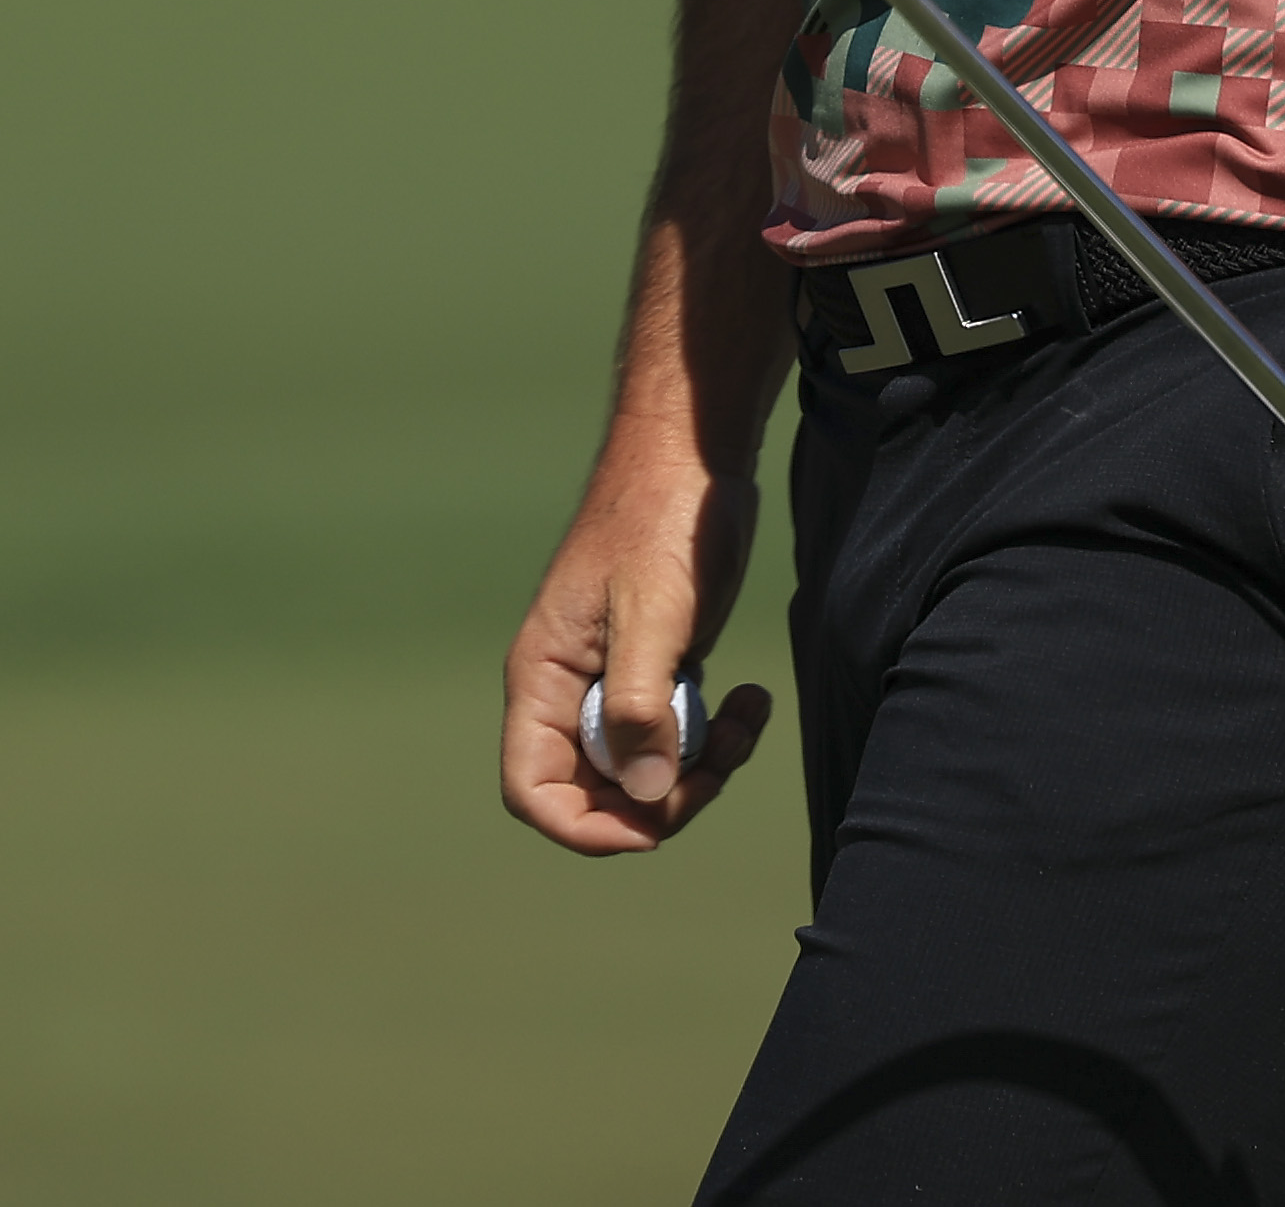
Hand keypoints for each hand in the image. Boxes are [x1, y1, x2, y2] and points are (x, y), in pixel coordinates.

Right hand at [500, 456, 776, 851]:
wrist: (694, 456)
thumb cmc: (663, 518)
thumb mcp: (653, 613)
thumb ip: (640, 707)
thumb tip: (648, 795)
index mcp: (544, 678)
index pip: (533, 791)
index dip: (584, 827)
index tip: (652, 821)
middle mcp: (568, 690)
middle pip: (596, 794)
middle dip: (663, 798)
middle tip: (722, 764)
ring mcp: (611, 683)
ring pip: (644, 771)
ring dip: (701, 768)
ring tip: (748, 717)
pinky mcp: (654, 672)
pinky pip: (676, 737)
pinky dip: (716, 738)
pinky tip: (751, 698)